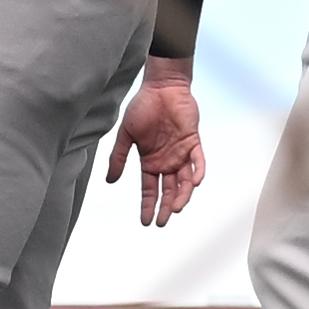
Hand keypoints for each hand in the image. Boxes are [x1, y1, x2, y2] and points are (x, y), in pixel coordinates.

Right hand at [109, 56, 203, 226]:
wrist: (162, 87)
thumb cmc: (142, 106)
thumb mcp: (125, 135)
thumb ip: (118, 157)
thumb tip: (110, 181)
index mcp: (150, 161)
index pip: (150, 189)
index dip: (148, 205)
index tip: (146, 222)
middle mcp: (167, 161)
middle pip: (168, 190)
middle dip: (165, 207)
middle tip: (162, 221)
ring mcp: (181, 153)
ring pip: (184, 181)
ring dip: (182, 195)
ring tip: (176, 207)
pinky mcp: (193, 142)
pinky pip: (198, 161)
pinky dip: (197, 172)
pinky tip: (193, 183)